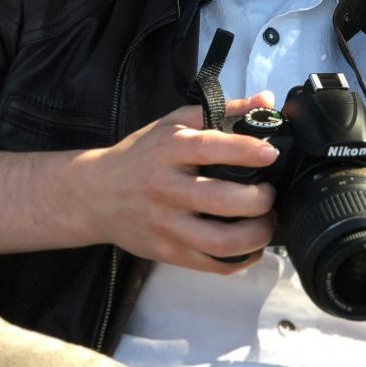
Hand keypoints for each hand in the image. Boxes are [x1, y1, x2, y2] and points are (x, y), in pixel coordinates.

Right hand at [74, 93, 279, 272]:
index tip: (271, 154)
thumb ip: (221, 111)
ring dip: (257, 234)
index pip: (210, 148)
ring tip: (266, 222)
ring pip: (221, 241)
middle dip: (260, 199)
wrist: (94, 196)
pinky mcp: (167, 252)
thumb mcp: (172, 124)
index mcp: (167, 151)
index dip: (246, 151)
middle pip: (222, 201)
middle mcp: (166, 189)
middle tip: (269, 193)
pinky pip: (214, 265)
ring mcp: (166, 225)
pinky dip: (243, 258)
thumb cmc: (141, 156)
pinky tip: (252, 244)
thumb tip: (265, 101)